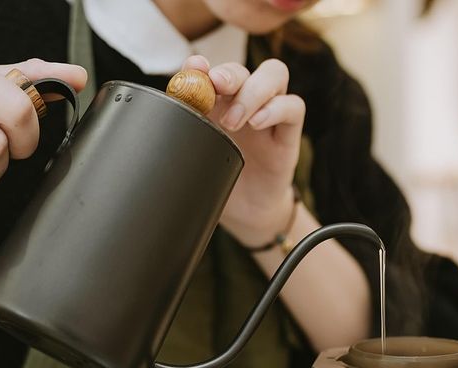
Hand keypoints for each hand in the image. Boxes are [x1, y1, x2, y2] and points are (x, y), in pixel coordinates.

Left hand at [185, 56, 304, 246]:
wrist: (245, 212)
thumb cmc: (220, 178)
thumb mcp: (196, 155)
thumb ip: (185, 130)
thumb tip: (163, 113)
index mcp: (217, 103)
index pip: (211, 71)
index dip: (201, 65)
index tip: (192, 68)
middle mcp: (243, 101)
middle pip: (242, 68)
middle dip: (228, 74)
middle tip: (216, 86)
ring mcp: (269, 113)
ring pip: (274, 74)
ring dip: (252, 91)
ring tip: (235, 120)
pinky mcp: (288, 132)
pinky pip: (294, 106)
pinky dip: (276, 108)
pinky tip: (258, 123)